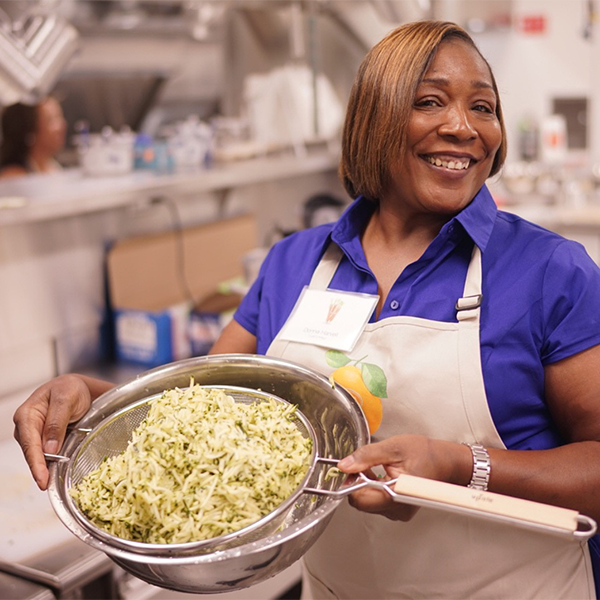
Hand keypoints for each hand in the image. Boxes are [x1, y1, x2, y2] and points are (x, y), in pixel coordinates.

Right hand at [13, 374, 106, 489]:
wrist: (75, 388)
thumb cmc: (69, 389)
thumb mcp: (66, 398)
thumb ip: (57, 422)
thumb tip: (49, 449)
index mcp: (27, 414)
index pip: (29, 443)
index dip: (36, 463)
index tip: (42, 478)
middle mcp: (26, 426)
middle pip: (31, 452)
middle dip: (39, 469)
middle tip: (47, 485)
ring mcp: (33, 434)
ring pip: (38, 455)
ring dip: (45, 467)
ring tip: (52, 481)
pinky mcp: (42, 440)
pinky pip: (45, 454)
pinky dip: (50, 463)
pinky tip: (55, 473)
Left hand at [337, 435, 470, 520]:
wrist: (447, 461)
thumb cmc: (426, 453)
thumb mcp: (393, 447)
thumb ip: (366, 456)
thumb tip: (345, 465)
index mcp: (395, 495)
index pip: (358, 499)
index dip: (351, 482)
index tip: (353, 467)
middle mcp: (397, 509)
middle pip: (361, 502)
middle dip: (359, 482)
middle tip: (367, 464)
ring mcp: (399, 512)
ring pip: (368, 503)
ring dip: (366, 485)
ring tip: (378, 467)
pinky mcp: (400, 510)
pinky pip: (377, 502)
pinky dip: (374, 488)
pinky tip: (382, 474)